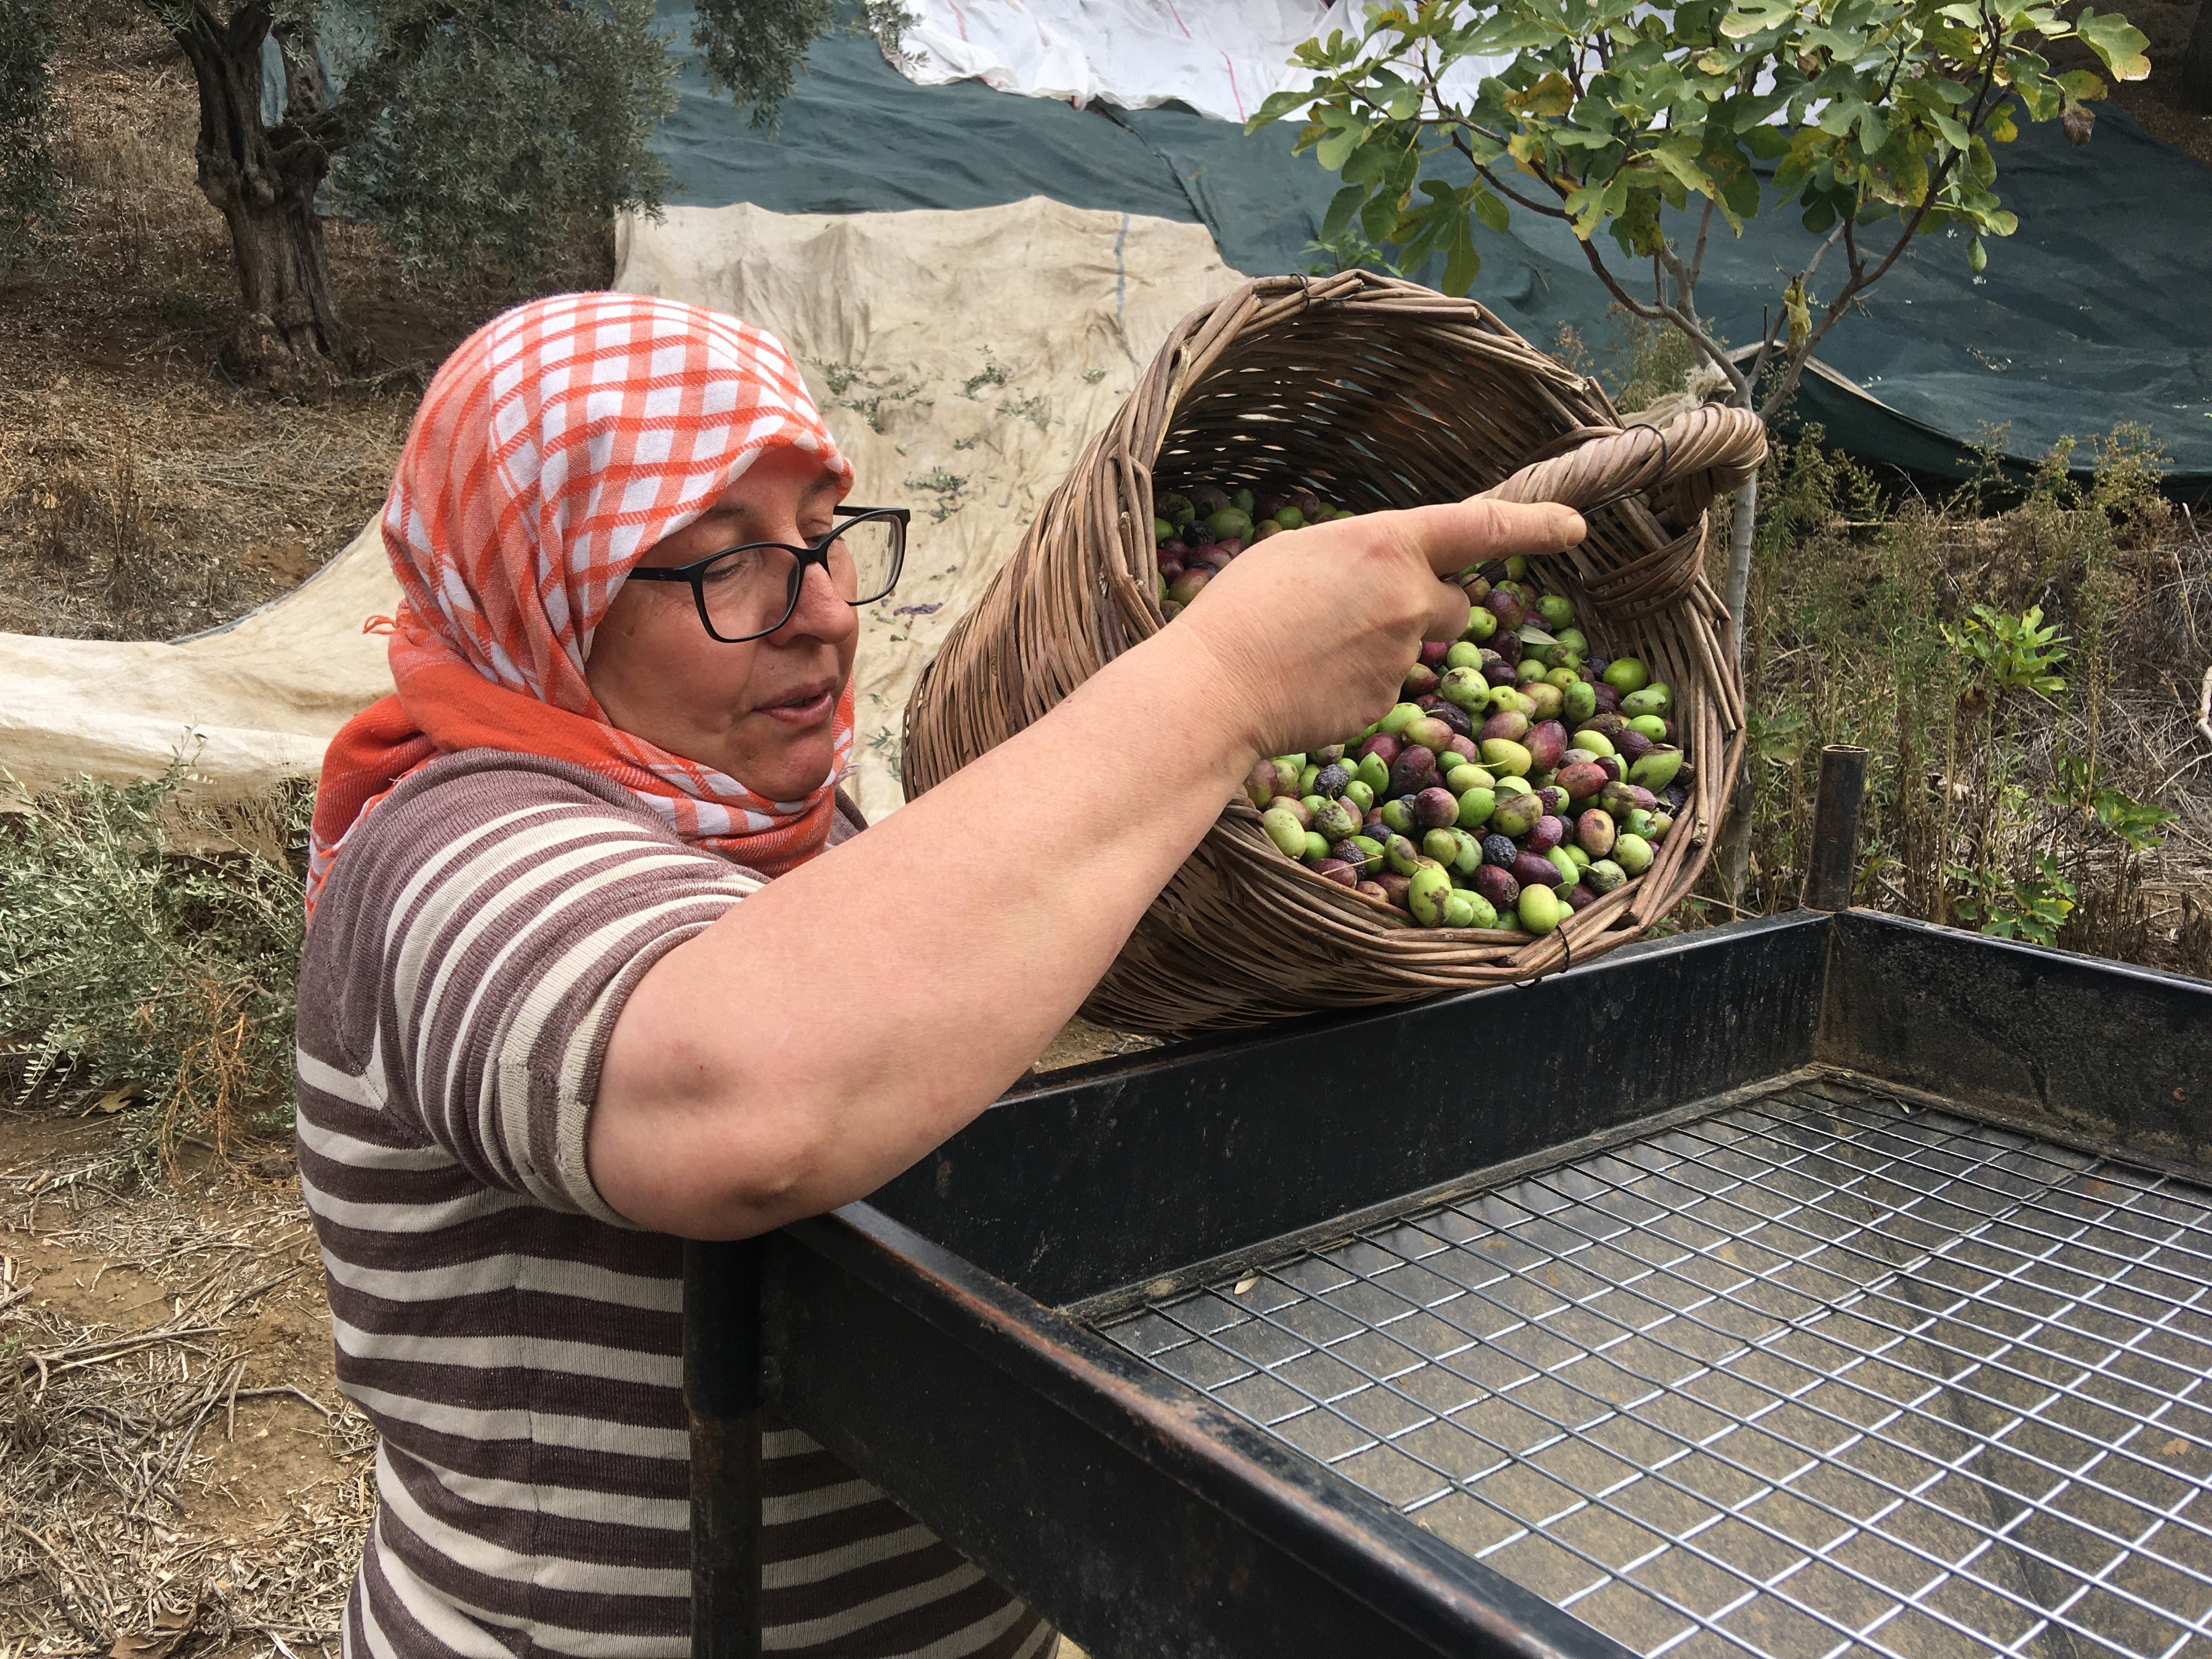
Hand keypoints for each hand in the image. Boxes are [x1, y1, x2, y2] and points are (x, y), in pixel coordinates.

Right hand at [1171, 497, 1586, 757]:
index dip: (1537, 525)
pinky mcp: (1386, 704)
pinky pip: (1385, 687)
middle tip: (1355, 614)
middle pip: (1452, 603)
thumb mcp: (1302, 552)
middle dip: (1422, 607)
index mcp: (1388, 544)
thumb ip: (1363, 556)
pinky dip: (1356, 684)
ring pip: (1413, 648)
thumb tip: (1386, 574)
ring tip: (1312, 649)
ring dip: (1381, 647)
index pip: (1484, 528)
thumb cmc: (1244, 609)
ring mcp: (1402, 657)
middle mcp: (1409, 598)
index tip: (1574, 527)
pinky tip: (1310, 682)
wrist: (1216, 690)